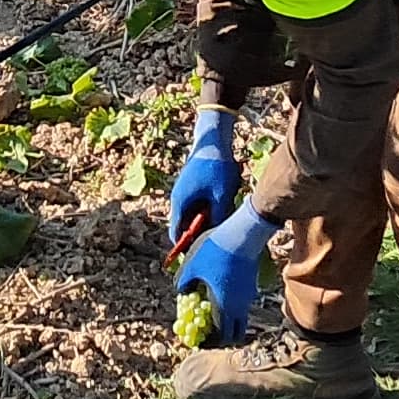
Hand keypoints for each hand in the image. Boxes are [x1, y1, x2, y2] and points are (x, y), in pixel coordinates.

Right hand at [166, 107, 242, 253]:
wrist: (213, 139)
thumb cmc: (216, 166)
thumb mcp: (221, 194)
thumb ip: (218, 216)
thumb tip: (219, 235)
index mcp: (180, 203)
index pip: (176, 234)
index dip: (185, 248)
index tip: (197, 259)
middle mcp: (179, 199)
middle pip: (185, 227)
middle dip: (198, 236)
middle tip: (214, 246)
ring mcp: (184, 192)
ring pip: (192, 216)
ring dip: (204, 222)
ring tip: (220, 228)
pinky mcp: (192, 186)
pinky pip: (197, 206)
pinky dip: (206, 211)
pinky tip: (222, 210)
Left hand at [173, 202, 273, 343]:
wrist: (243, 233)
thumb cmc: (215, 250)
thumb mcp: (191, 265)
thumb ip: (183, 282)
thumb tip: (181, 291)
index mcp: (225, 306)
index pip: (222, 337)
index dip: (211, 343)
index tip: (201, 341)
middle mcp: (240, 305)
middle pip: (235, 332)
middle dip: (222, 336)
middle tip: (208, 331)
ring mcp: (248, 294)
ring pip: (240, 316)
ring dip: (228, 318)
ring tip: (211, 309)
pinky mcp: (251, 283)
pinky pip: (242, 302)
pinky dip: (232, 304)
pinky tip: (220, 290)